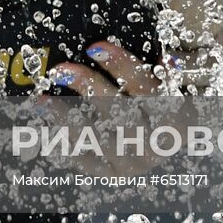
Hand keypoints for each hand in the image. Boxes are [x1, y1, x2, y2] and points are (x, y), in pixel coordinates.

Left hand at [44, 41, 206, 176]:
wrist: (169, 151)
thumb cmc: (170, 108)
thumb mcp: (178, 89)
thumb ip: (173, 74)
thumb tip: (168, 60)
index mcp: (178, 118)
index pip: (146, 87)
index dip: (121, 66)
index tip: (95, 47)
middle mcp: (158, 146)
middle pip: (120, 112)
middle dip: (88, 87)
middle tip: (62, 70)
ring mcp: (136, 163)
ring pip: (100, 138)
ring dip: (67, 117)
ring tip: (43, 100)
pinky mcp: (117, 175)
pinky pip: (88, 162)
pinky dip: (68, 144)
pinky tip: (49, 126)